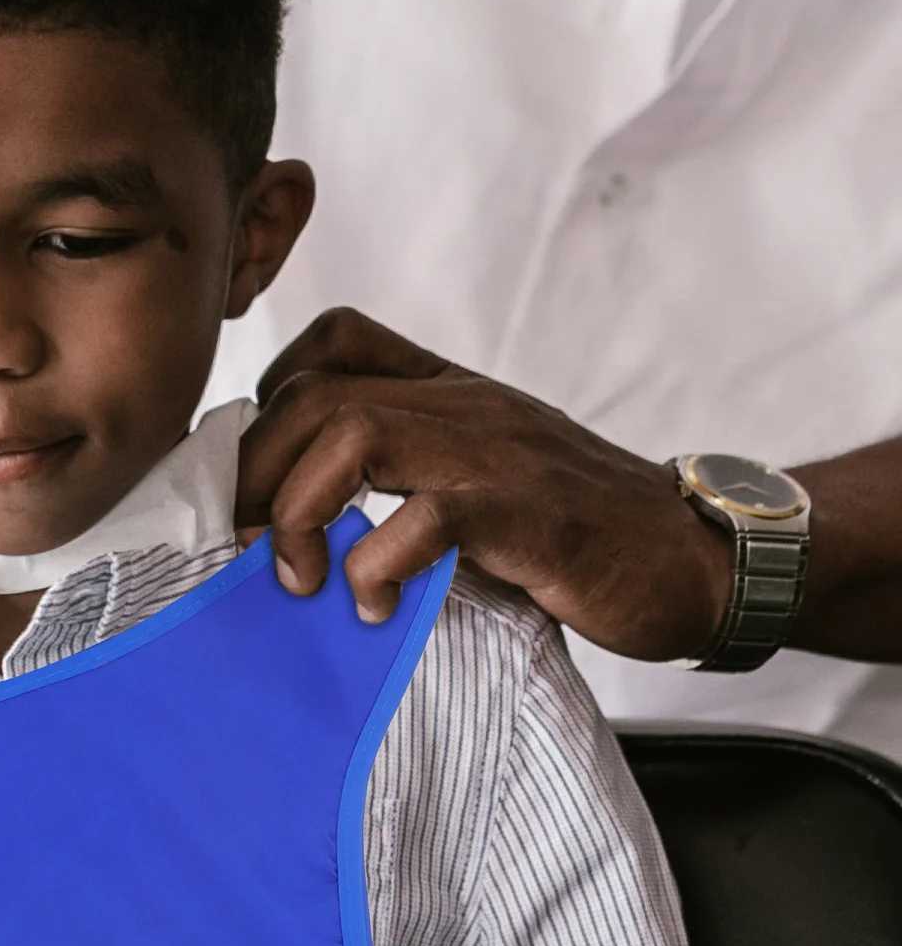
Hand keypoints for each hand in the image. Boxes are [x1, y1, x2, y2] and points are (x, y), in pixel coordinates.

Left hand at [235, 308, 733, 660]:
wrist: (698, 562)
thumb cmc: (576, 533)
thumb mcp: (479, 482)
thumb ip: (406, 477)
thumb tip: (302, 520)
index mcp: (452, 392)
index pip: (338, 339)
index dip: (272, 395)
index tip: (259, 473)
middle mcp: (467, 406)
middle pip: (318, 393)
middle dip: (258, 470)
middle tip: (247, 542)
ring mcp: (499, 453)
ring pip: (356, 433)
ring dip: (301, 510)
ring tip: (300, 577)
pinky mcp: (530, 514)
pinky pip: (427, 514)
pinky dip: (378, 564)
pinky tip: (375, 606)